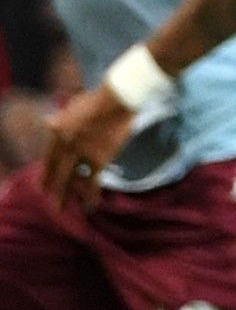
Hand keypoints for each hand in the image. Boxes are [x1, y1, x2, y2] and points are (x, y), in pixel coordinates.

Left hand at [39, 84, 129, 217]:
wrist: (118, 99)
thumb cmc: (98, 99)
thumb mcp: (72, 107)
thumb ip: (61, 118)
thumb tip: (48, 121)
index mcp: (57, 131)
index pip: (49, 159)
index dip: (46, 174)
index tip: (43, 187)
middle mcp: (65, 144)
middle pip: (57, 172)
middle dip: (53, 190)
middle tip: (52, 203)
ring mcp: (81, 152)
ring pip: (71, 180)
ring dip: (66, 197)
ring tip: (63, 210)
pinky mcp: (99, 159)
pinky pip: (92, 182)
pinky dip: (91, 195)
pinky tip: (90, 206)